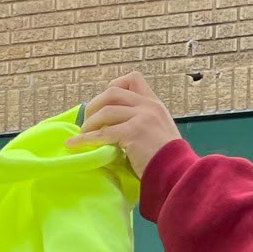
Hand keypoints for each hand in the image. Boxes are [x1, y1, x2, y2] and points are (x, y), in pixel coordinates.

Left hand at [67, 72, 181, 175]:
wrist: (177, 172)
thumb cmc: (166, 161)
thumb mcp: (157, 134)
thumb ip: (140, 124)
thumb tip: (112, 127)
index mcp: (154, 104)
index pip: (133, 79)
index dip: (114, 87)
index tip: (104, 105)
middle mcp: (148, 106)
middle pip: (112, 92)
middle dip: (94, 105)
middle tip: (87, 122)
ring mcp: (142, 117)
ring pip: (105, 111)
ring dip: (89, 123)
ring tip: (82, 135)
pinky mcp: (134, 132)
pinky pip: (103, 133)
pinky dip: (85, 139)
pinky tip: (75, 144)